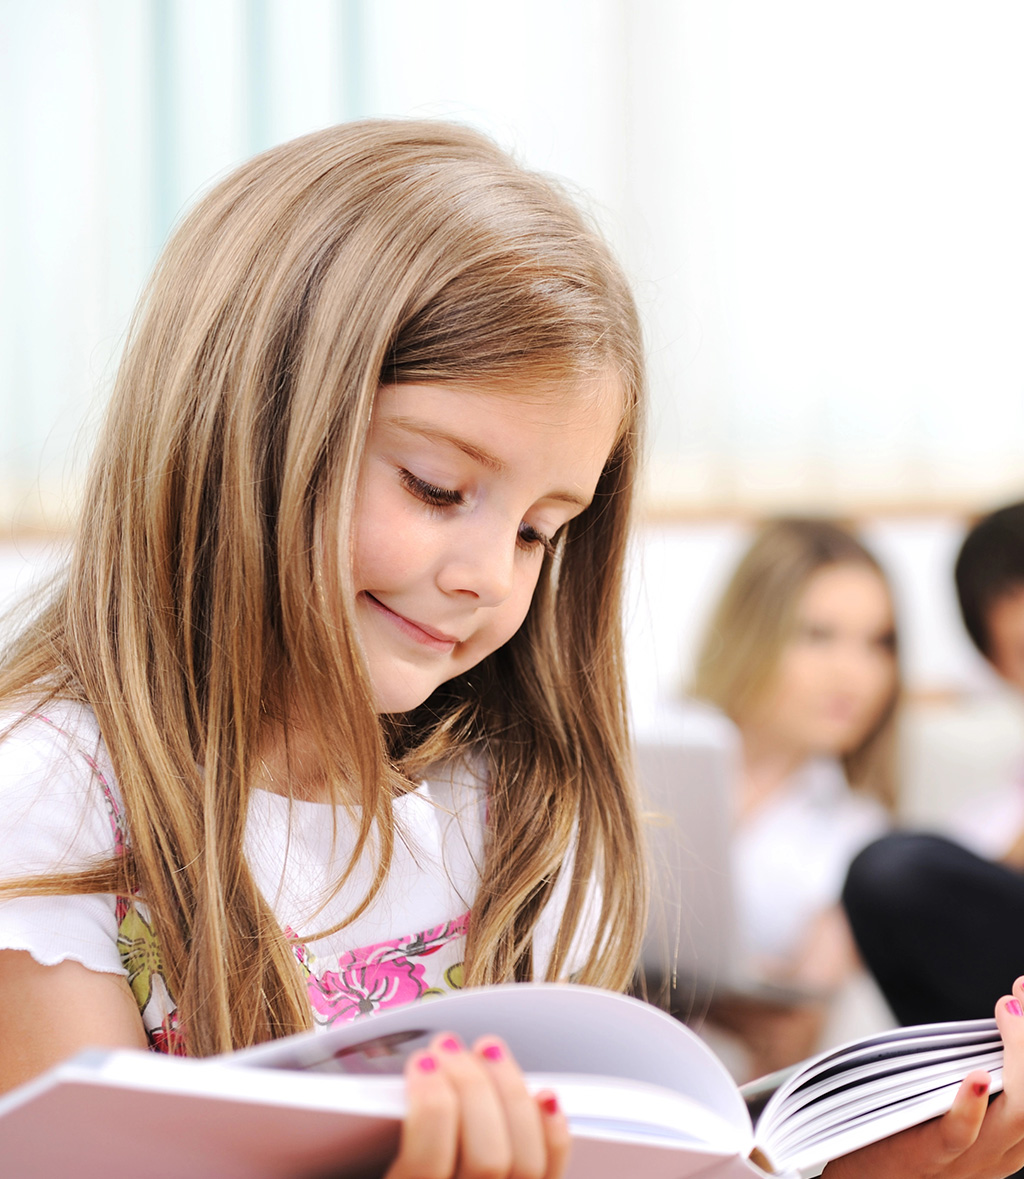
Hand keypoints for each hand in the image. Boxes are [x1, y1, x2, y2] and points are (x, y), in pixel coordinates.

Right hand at [383, 1032, 570, 1178]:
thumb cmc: (375, 1172)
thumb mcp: (361, 1166)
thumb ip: (369, 1140)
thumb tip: (391, 1080)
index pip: (426, 1165)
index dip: (429, 1108)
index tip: (421, 1062)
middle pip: (487, 1157)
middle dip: (472, 1088)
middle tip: (448, 1045)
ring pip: (527, 1160)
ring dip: (510, 1093)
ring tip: (487, 1049)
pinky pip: (553, 1172)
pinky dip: (553, 1130)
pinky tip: (542, 1093)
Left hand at [824, 979, 1023, 1178]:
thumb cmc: (895, 1132)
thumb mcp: (941, 1100)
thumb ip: (965, 1070)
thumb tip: (988, 1014)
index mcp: (1006, 1143)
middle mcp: (996, 1156)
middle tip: (1020, 994)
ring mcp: (965, 1162)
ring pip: (1016, 1118)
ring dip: (1018, 1059)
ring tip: (1008, 1015)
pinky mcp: (927, 1158)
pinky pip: (960, 1135)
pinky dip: (972, 1105)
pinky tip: (978, 1076)